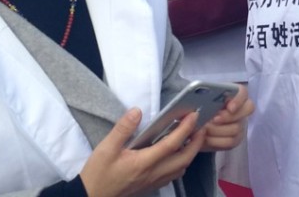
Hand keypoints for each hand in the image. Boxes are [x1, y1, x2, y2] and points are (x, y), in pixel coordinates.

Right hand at [79, 107, 206, 196]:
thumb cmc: (98, 174)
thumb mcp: (105, 149)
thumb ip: (123, 129)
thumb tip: (137, 111)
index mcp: (144, 163)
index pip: (172, 144)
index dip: (186, 129)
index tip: (194, 115)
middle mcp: (153, 173)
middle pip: (184, 158)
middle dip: (197, 142)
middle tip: (201, 126)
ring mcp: (154, 182)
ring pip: (181, 168)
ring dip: (191, 153)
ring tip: (191, 138)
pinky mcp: (151, 186)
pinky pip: (173, 175)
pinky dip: (181, 163)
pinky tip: (176, 154)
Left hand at [201, 85, 254, 151]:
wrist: (193, 125)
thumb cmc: (197, 108)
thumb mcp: (197, 99)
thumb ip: (202, 97)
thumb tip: (200, 99)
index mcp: (233, 94)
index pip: (243, 92)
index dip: (238, 99)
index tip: (229, 107)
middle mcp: (240, 109)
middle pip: (245, 111)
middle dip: (228, 116)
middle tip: (213, 119)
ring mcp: (239, 125)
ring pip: (236, 128)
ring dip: (218, 130)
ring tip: (204, 129)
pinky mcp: (235, 139)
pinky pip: (230, 142)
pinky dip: (216, 141)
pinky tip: (206, 138)